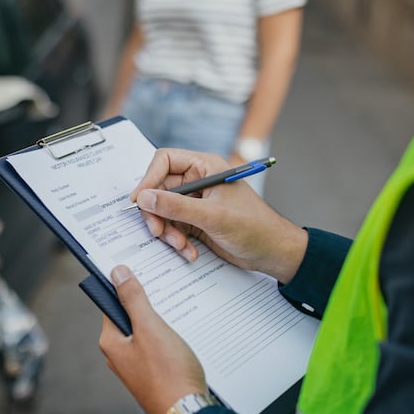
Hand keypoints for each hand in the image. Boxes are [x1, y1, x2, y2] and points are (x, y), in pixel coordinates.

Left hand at [99, 264, 205, 413]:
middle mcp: (119, 355)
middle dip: (147, 303)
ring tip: (179, 307)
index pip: (112, 304)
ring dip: (161, 320)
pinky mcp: (154, 375)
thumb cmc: (168, 373)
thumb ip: (133, 299)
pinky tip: (185, 331)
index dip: (126, 286)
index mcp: (111, 343)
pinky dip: (168, 337)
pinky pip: (157, 347)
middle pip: (130, 317)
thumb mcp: (150, 328)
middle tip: (165, 285)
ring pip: (146, 333)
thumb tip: (117, 273)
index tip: (141, 270)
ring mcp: (137, 367)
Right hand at [130, 148, 306, 283]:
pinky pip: (173, 227)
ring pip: (163, 211)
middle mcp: (197, 181)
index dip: (149, 179)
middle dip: (158, 213)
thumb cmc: (254, 227)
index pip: (164, 161)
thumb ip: (176, 206)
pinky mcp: (195, 221)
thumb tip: (144, 198)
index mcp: (205, 167)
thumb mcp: (213, 216)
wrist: (273, 253)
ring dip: (167, 231)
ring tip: (180, 245)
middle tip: (158, 231)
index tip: (140, 200)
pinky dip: (176, 241)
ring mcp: (195, 202)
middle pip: (159, 189)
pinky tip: (189, 251)